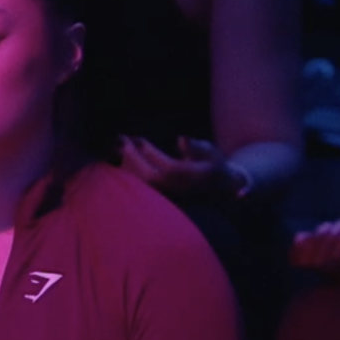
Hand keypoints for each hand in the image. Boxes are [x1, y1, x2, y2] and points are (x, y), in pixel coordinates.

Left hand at [118, 136, 234, 201]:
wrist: (220, 189)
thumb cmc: (213, 164)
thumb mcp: (211, 152)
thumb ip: (197, 147)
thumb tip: (181, 140)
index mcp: (192, 178)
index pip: (169, 168)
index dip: (153, 155)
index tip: (140, 140)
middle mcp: (179, 190)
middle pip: (152, 178)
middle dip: (135, 159)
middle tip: (123, 141)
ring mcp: (170, 196)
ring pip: (144, 185)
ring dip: (129, 165)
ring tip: (119, 146)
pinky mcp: (161, 199)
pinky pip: (141, 189)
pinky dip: (129, 173)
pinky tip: (121, 158)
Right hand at [291, 217, 339, 274]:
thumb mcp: (337, 229)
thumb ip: (319, 235)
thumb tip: (298, 237)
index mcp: (324, 263)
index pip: (299, 262)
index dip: (295, 251)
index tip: (299, 236)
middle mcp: (330, 273)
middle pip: (308, 262)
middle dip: (315, 241)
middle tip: (329, 226)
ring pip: (321, 263)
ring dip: (328, 241)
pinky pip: (336, 263)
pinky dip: (338, 245)